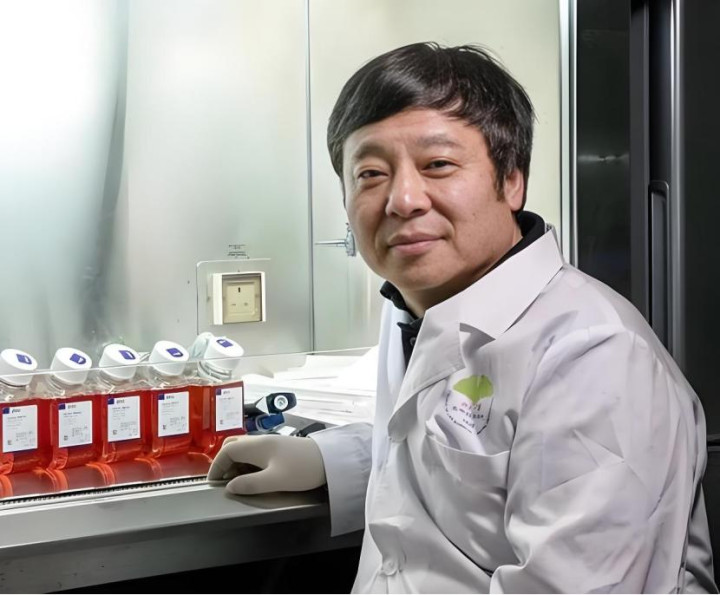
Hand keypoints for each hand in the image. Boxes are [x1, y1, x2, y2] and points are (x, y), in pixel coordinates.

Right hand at [207, 434, 326, 493]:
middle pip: (233, 446)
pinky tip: (254, 475)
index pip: (227, 451)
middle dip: (225, 462)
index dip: (216, 466)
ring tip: (238, 481)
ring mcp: (271, 443)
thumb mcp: (275, 481)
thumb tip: (230, 487)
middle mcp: (261, 441)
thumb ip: (250, 484)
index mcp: (257, 446)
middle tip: (224, 481)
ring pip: (245, 449)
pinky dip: (248, 463)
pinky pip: (255, 452)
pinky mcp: (279, 448)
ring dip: (237, 463)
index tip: (213, 482)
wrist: (330, 460)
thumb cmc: (303, 469)